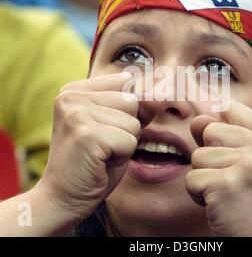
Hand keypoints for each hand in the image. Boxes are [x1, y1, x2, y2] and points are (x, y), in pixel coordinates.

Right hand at [37, 72, 139, 219]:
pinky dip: (122, 157)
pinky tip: (100, 164)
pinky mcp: (86, 134)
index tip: (105, 130)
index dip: (127, 111)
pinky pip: (130, 141)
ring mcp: (77, 113)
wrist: (62, 198)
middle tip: (103, 146)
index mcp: (75, 90)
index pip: (125, 83)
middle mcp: (72, 96)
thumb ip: (135, 108)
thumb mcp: (115, 127)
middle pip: (131, 101)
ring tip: (100, 155)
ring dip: (124, 144)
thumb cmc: (92, 163)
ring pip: (133, 123)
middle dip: (126, 128)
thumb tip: (159, 95)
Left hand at [186, 100, 251, 235]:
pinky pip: (192, 178)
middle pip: (209, 130)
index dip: (217, 122)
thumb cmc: (249, 195)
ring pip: (198, 155)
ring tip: (226, 190)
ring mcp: (249, 164)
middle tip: (230, 177)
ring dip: (204, 176)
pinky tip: (219, 203)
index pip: (229, 106)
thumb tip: (196, 119)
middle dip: (210, 155)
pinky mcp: (228, 184)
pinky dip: (198, 193)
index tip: (220, 138)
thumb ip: (223, 134)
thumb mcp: (246, 157)